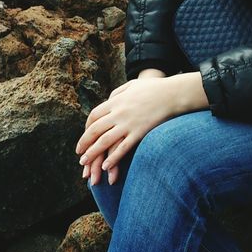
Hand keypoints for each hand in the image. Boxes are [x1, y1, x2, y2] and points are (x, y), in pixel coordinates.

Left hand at [77, 71, 207, 185]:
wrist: (173, 93)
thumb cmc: (154, 88)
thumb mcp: (132, 85)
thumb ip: (119, 92)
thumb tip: (109, 99)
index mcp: (115, 101)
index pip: (93, 116)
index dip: (86, 128)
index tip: (84, 137)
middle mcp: (118, 113)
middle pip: (95, 130)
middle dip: (84, 143)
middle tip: (79, 154)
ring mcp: (128, 123)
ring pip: (104, 141)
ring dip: (92, 153)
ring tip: (85, 163)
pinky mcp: (139, 132)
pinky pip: (122, 147)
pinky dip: (113, 158)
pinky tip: (106, 166)